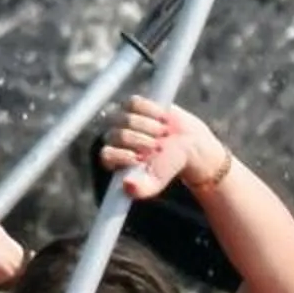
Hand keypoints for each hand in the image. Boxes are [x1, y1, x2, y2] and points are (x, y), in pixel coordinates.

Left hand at [101, 96, 231, 199]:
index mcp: (113, 159)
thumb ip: (141, 189)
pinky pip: (134, 102)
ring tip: (163, 134)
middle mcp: (113, 138)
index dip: (122, 155)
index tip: (140, 159)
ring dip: (148, 127)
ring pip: (126, 118)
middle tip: (158, 147)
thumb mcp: (156, 182)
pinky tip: (162, 119)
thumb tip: (127, 186)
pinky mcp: (133, 105)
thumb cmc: (167, 165)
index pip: (106, 155)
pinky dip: (151, 111)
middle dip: (140, 141)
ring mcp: (121, 119)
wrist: (187, 144)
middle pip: (116, 135)